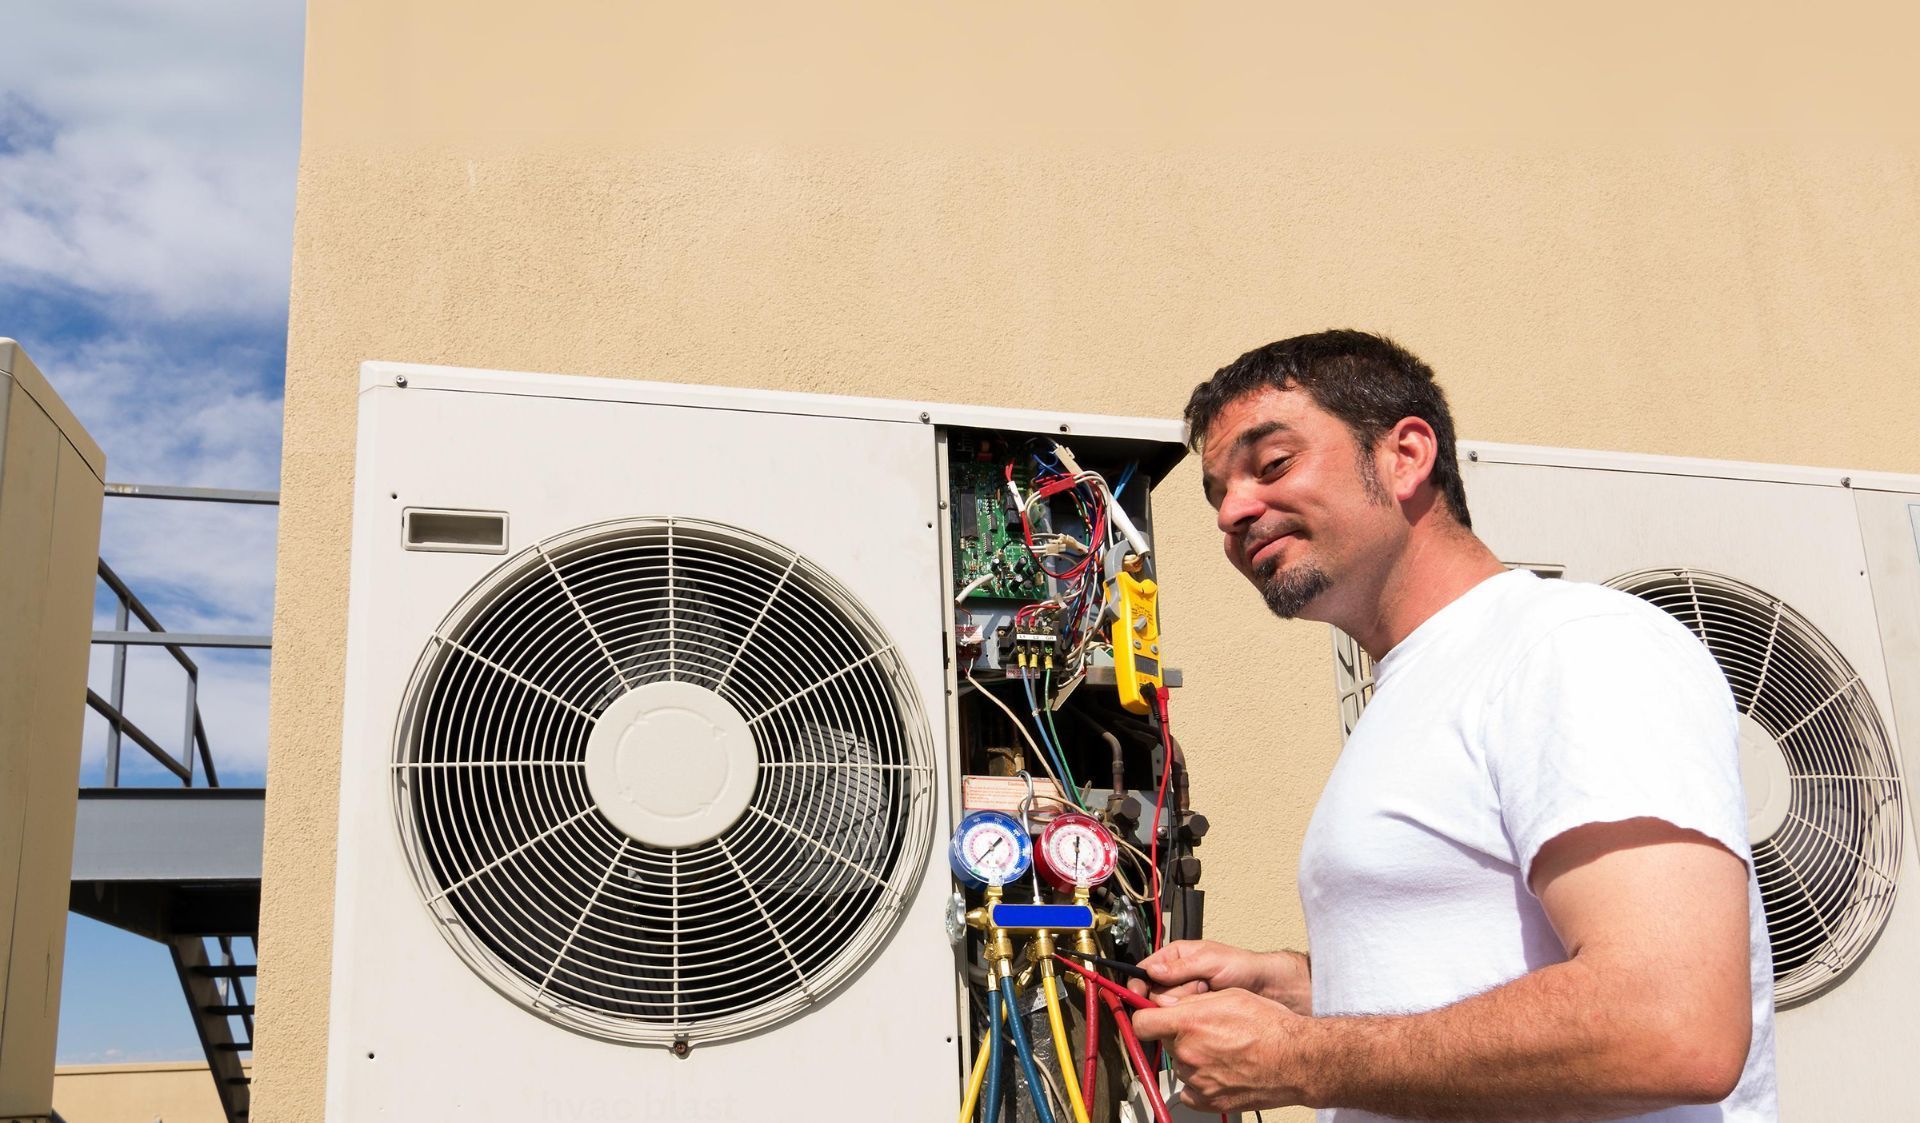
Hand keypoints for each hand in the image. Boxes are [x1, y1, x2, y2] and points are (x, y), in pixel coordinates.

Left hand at [1130, 988, 1313, 1111]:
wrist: (1297, 1060)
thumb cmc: (1270, 1026)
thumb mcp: (1229, 996)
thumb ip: (1191, 1001)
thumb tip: (1167, 1004)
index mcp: (1189, 1024)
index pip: (1141, 1023)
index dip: (1143, 1017)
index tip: (1148, 1016)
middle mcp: (1188, 1054)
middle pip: (1165, 1042)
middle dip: (1177, 1034)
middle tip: (1205, 1030)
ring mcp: (1198, 1080)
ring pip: (1180, 1065)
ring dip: (1191, 1057)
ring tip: (1222, 1049)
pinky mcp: (1209, 1101)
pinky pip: (1190, 1091)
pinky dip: (1199, 1082)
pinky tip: (1219, 1070)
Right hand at [1133, 940, 1312, 1013]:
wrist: (1265, 987)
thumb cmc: (1241, 966)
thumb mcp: (1211, 961)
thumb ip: (1182, 967)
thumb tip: (1153, 971)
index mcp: (1175, 957)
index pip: (1145, 970)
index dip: (1138, 983)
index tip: (1137, 994)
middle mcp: (1176, 976)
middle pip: (1153, 992)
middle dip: (1169, 996)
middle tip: (1194, 990)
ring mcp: (1185, 995)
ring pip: (1167, 1007)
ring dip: (1183, 1004)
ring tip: (1206, 995)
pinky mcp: (1193, 1011)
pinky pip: (1181, 1017)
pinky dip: (1190, 1015)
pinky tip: (1206, 1008)